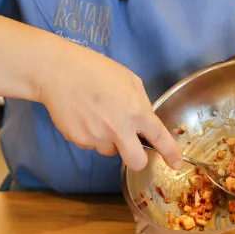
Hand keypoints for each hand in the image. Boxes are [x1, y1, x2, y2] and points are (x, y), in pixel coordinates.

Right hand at [37, 49, 182, 172]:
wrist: (58, 71)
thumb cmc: (95, 69)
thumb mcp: (128, 78)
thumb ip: (141, 102)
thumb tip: (143, 121)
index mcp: (136, 110)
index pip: (159, 138)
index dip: (171, 154)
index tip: (176, 164)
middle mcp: (118, 128)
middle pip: (136, 162)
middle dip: (138, 158)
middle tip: (131, 144)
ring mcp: (97, 137)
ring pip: (111, 151)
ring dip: (110, 140)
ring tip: (98, 115)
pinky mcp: (79, 140)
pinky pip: (92, 145)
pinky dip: (92, 135)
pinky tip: (85, 116)